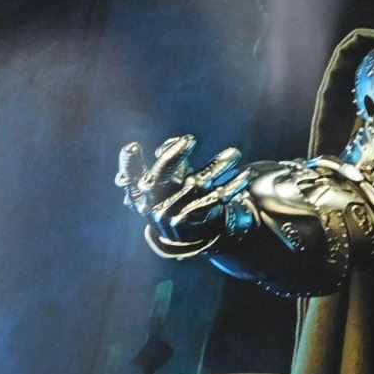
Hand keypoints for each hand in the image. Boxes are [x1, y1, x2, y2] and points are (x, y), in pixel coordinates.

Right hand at [116, 135, 246, 254]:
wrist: (185, 235)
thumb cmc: (170, 196)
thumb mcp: (161, 181)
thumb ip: (166, 162)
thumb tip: (172, 145)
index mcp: (141, 193)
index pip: (131, 176)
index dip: (128, 163)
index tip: (132, 146)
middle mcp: (156, 204)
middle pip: (162, 175)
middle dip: (174, 155)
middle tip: (189, 139)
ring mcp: (178, 212)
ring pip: (198, 183)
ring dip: (218, 166)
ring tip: (234, 154)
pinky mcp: (199, 219)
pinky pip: (218, 198)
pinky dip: (234, 185)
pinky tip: (245, 175)